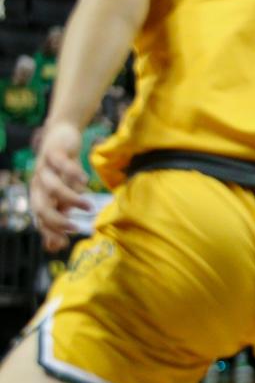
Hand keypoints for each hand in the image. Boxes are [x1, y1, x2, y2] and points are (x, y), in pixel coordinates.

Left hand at [31, 120, 88, 251]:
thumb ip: (60, 215)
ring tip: (88, 206)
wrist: (60, 136)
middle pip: (40, 205)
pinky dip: (72, 173)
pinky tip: (85, 181)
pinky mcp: (54, 152)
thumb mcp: (62, 194)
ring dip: (69, 198)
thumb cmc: (62, 169)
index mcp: (39, 195)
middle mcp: (38, 183)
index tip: (65, 243)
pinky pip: (61, 164)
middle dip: (55, 220)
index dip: (49, 231)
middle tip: (74, 228)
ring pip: (52, 186)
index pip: (40, 218)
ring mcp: (44, 167)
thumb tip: (55, 246)